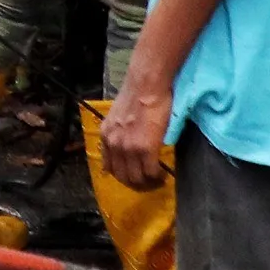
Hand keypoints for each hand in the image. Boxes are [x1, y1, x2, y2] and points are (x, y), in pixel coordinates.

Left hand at [101, 73, 172, 190]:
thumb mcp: (118, 116)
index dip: (123, 176)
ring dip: (148, 184)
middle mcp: (113, 144)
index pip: (109, 167)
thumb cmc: (137, 94)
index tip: (134, 177)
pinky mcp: (145, 148)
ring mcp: (128, 148)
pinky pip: (151, 172)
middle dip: (136, 184)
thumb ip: (119, 132)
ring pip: (136, 178)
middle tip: (149, 184)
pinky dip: (158, 177)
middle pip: (122, 177)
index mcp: (105, 136)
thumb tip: (128, 141)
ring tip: (157, 181)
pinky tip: (163, 175)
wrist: (147, 85)